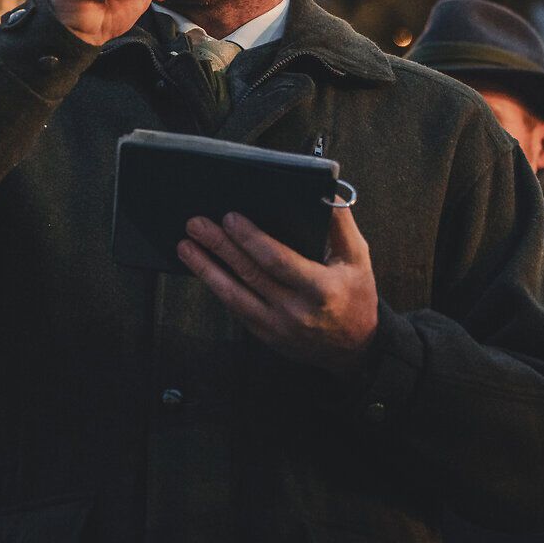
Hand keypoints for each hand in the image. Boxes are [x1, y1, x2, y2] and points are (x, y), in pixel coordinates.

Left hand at [179, 205, 379, 375]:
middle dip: (220, 247)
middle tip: (196, 224)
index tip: (230, 218)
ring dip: (206, 269)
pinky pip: (235, 308)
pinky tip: (201, 268)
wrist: (355, 350)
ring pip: (234, 295)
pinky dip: (216, 287)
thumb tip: (325, 192)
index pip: (278, 261)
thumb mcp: (358, 259)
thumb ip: (340, 225)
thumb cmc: (355, 296)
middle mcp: (297, 311)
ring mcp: (278, 327)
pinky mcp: (265, 336)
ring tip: (185, 246)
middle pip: (250, 274)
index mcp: (321, 289)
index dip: (251, 240)